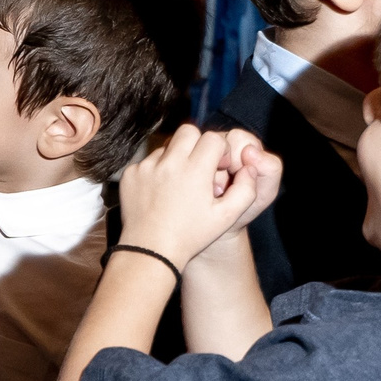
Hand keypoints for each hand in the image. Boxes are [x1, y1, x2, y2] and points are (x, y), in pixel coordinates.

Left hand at [116, 124, 279, 273]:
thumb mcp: (228, 216)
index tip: (219, 167)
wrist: (150, 249)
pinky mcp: (130, 174)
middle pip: (188, 131)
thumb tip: (249, 168)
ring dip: (177, 157)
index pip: (212, 138)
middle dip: (198, 143)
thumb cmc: (192, 235)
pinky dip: (157, 170)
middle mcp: (169, 163)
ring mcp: (146, 167)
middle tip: (200, 166)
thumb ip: (246, 189)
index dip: (220, 150)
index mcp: (194, 170)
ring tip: (180, 183)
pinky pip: (148, 161)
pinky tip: (161, 192)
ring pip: (167, 146)